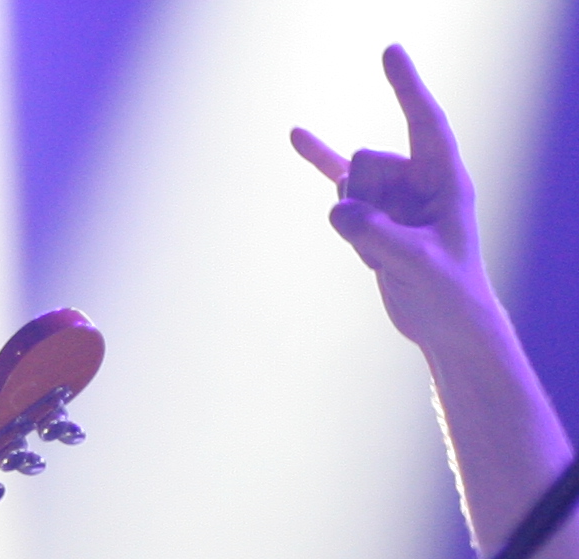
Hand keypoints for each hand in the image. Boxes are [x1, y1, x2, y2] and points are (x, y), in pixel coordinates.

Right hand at [292, 46, 507, 359]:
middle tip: (386, 243)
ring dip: (352, 224)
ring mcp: (392, 194)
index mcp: (446, 179)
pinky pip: (339, 181)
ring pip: (347, 186)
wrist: (442, 320)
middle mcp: (418, 179)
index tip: (390, 52)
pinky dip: (319, 160)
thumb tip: (339, 209)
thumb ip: (377, 235)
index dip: (408, 88)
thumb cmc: (447, 289)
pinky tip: (297, 136)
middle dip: (361, 202)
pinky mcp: (372, 213)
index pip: (426, 122)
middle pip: (366, 164)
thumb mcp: (416, 264)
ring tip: (380, 253)